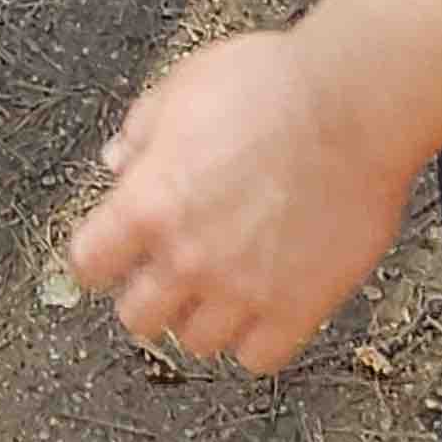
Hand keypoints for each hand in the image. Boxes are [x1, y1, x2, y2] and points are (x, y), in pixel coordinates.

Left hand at [67, 30, 413, 373]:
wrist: (352, 104)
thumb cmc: (271, 84)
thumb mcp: (185, 86)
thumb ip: (142, 130)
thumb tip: (118, 160)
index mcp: (150, 203)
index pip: (88, 264)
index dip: (98, 255)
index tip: (110, 251)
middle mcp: (188, 258)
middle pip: (137, 317)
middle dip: (146, 292)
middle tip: (167, 268)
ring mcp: (244, 290)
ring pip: (197, 343)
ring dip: (200, 315)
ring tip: (220, 283)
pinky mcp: (299, 308)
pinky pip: (258, 357)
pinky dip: (255, 338)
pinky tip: (262, 301)